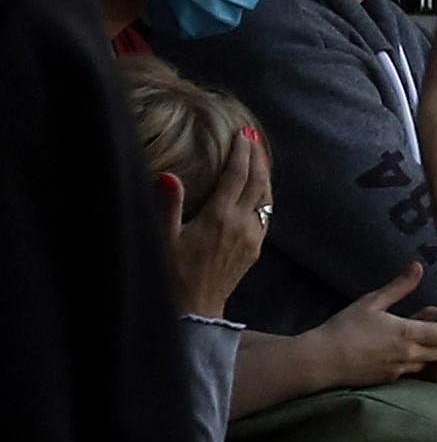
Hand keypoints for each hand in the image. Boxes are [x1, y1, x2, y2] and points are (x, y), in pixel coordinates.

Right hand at [168, 128, 272, 317]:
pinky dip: (265, 195)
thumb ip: (168, 205)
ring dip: (264, 174)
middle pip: (258, 181)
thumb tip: (169, 175)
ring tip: (259, 156)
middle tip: (253, 137)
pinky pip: (266, 214)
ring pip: (266, 197)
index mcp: (220, 216)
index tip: (243, 134)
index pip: (237, 175)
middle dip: (257, 156)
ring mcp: (252, 236)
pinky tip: (260, 190)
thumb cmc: (173, 272)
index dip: (242, 152)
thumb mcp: (164, 237)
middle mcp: (242, 223)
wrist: (195, 307)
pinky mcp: (255, 248)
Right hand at [294, 265, 436, 388]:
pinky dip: (420, 363)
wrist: (320, 360)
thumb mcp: (371, 302)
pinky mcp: (391, 380)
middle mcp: (410, 354)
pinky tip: (411, 351)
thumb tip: (417, 267)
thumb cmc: (344, 328)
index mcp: (408, 333)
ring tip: (429, 338)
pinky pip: (415, 372)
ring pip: (432, 364)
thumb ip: (398, 286)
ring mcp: (401, 369)